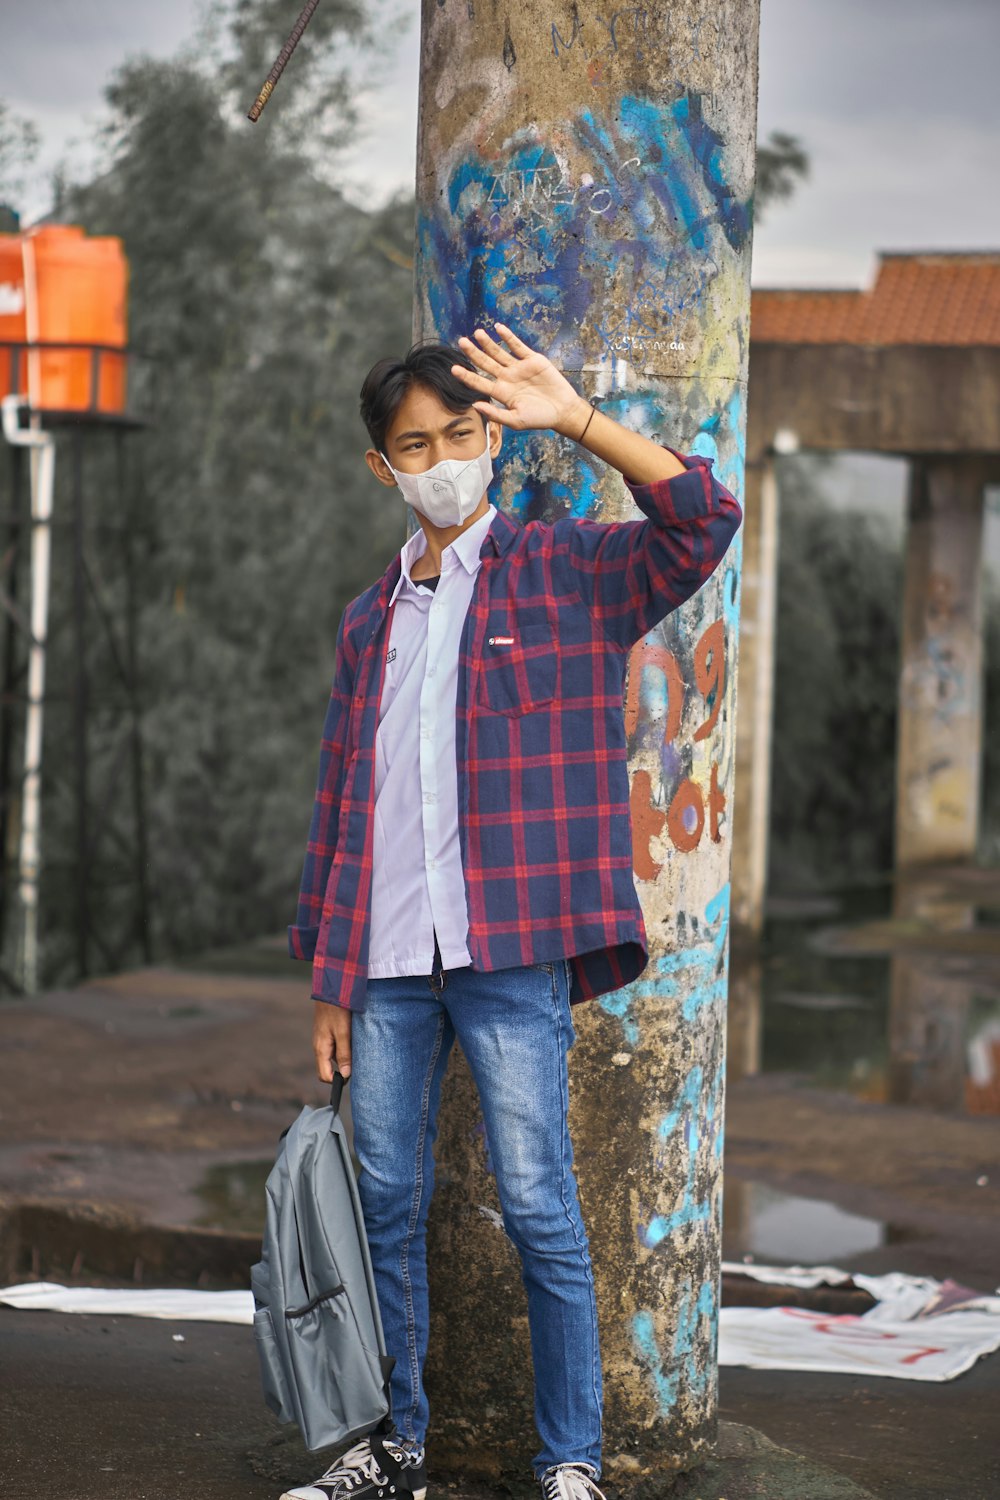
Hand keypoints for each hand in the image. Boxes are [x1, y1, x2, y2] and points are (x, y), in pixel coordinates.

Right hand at [313, 999, 351, 1081]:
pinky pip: (335, 1046)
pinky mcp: (328, 1032)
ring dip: (345, 1057)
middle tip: (358, 1064)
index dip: (337, 1080)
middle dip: (342, 1070)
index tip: (352, 1077)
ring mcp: (323, 1039)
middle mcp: (319, 1046)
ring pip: (333, 1057)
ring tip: (358, 1049)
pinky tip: (354, 1039)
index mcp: (320, 1049)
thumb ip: (344, 1054)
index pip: (324, 1076)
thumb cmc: (337, 1009)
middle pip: (328, 1068)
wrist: (331, 988)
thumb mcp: (343, 1032)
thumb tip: (345, 1075)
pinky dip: (344, 1047)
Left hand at [451, 324, 591, 438]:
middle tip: (461, 342)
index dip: (467, 376)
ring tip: (477, 333)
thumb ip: (496, 414)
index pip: (479, 382)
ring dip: (488, 343)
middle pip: (486, 363)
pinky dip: (508, 337)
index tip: (454, 369)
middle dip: (473, 353)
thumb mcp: (516, 420)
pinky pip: (517, 346)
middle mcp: (507, 378)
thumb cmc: (539, 418)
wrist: (562, 410)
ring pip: (499, 352)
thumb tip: (475, 405)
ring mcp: (519, 368)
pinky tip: (498, 329)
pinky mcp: (532, 359)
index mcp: (501, 392)